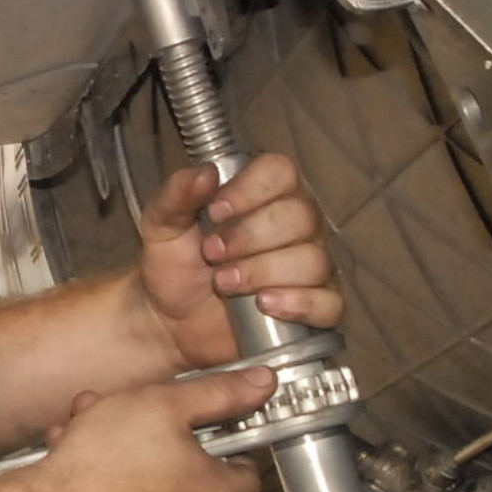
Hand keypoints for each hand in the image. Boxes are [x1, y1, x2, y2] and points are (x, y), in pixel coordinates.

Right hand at [30, 366, 275, 491]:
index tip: (207, 418)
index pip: (248, 470)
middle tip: (125, 409)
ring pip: (147, 482)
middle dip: (155, 434)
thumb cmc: (108, 457)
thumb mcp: (165, 404)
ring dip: (120, 449)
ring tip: (85, 424)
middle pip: (188, 472)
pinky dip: (103, 478)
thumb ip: (219, 393)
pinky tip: (70, 452)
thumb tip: (267, 382)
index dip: (231, 439)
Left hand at [137, 155, 341, 369]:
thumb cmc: (175, 265)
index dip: (250, 190)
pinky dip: (298, 304)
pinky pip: (328, 303)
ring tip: (224, 283)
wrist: (169, 320)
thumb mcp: (162, 224)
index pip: (281, 172)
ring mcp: (310, 267)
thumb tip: (205, 172)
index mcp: (265, 194)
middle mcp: (297, 225)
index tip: (215, 211)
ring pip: (312, 260)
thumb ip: (178, 193)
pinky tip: (264, 304)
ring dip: (263, 272)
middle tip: (212, 253)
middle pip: (300, 216)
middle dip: (249, 237)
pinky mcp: (316, 307)